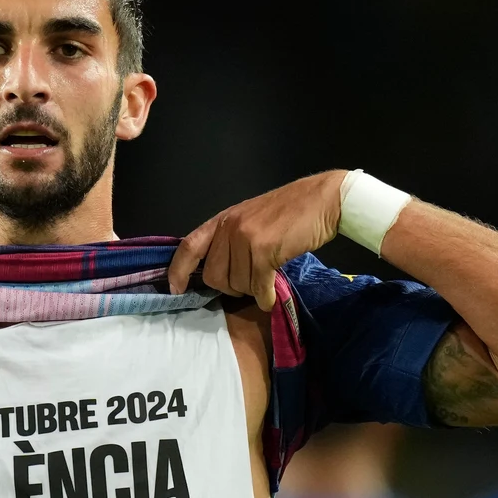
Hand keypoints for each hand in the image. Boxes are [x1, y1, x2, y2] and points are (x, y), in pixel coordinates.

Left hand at [169, 171, 345, 309]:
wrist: (322, 200)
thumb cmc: (290, 212)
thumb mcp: (251, 219)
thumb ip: (231, 240)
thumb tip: (218, 273)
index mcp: (222, 220)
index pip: (189, 246)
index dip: (178, 271)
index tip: (175, 289)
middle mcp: (229, 227)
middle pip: (213, 276)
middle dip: (230, 287)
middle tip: (249, 282)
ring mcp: (245, 237)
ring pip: (237, 284)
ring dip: (252, 290)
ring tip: (266, 278)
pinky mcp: (265, 250)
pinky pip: (258, 286)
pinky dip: (265, 297)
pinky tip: (271, 297)